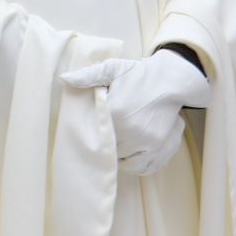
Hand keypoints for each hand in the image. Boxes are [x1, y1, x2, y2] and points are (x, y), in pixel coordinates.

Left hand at [61, 49, 210, 175]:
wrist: (170, 81)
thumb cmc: (139, 74)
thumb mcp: (113, 68)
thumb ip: (88, 75)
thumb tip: (65, 79)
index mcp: (116, 111)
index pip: (95, 133)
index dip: (93, 133)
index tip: (93, 130)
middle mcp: (131, 131)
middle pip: (108, 148)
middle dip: (106, 144)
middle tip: (106, 136)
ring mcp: (147, 142)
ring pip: (123, 160)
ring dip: (118, 156)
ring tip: (118, 145)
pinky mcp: (159, 148)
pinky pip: (141, 167)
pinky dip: (134, 165)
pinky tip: (129, 156)